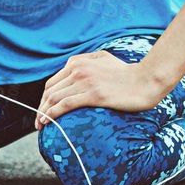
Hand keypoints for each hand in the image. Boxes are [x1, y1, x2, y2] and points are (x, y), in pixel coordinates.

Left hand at [34, 50, 166, 129]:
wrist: (146, 80)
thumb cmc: (128, 73)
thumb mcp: (104, 59)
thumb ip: (86, 61)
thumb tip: (71, 68)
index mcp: (79, 62)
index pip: (53, 82)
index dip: (44, 98)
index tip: (43, 110)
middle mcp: (79, 69)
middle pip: (50, 91)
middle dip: (41, 107)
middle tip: (39, 122)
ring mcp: (85, 81)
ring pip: (55, 98)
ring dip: (44, 113)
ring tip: (41, 125)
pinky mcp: (93, 94)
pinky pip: (65, 105)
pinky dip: (52, 114)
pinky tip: (48, 122)